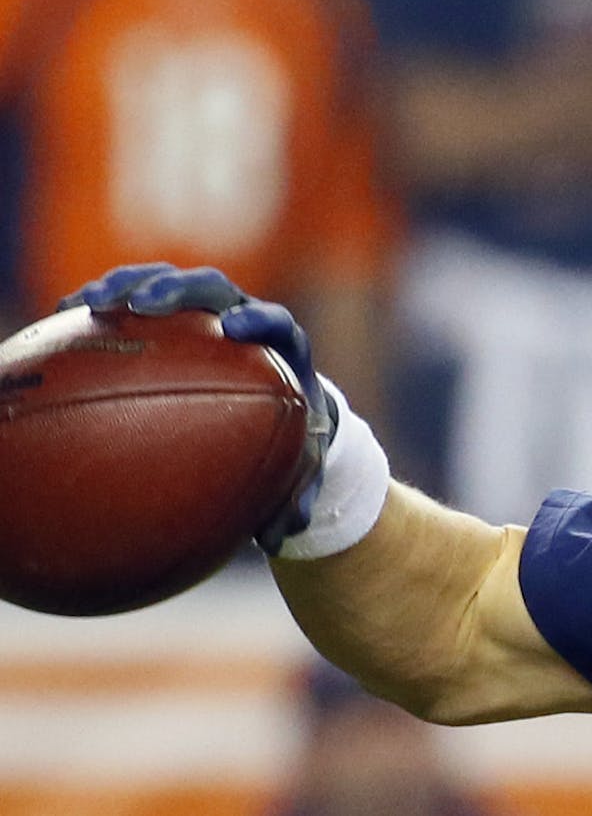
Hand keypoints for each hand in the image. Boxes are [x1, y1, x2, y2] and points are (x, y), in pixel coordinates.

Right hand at [61, 264, 337, 552]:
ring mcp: (207, 312)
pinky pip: (138, 298)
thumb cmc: (290, 432)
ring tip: (93, 300)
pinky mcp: (175, 314)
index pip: (277, 322)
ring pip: (170, 283)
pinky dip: (107, 301)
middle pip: (215, 289)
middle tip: (146, 304)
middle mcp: (245, 317)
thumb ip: (296, 493)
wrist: (281, 402)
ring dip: (132, 284)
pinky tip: (65, 313)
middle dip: (180, 289)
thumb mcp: (299, 464)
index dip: (258, 319)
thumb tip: (282, 535)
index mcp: (285, 346)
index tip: (235, 327)